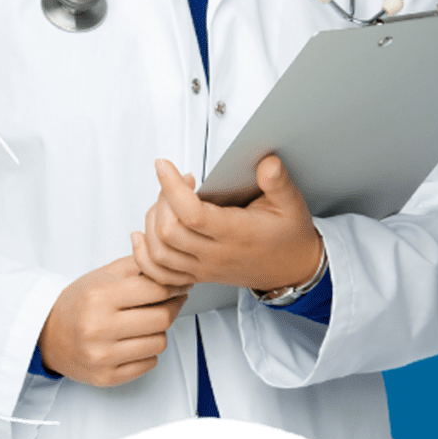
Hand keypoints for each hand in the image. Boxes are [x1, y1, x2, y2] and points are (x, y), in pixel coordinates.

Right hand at [37, 256, 190, 387]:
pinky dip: (149, 351)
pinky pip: (148, 364)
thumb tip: (166, 260)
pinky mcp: (107, 377)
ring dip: (160, 330)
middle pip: (161, 319)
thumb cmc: (79, 302)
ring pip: (158, 343)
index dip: (174, 286)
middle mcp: (100, 328)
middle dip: (173, 306)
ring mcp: (103, 356)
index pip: (154, 291)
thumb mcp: (103, 274)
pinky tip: (138, 339)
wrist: (48, 335)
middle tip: (173, 299)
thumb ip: (137, 264)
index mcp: (100, 297)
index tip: (180, 283)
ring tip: (150, 320)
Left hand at [131, 155, 322, 291]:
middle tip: (175, 181)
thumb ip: (278, 182)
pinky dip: (144, 256)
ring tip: (165, 201)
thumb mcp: (291, 204)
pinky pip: (160, 274)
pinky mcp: (198, 275)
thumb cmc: (289, 237)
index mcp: (236, 234)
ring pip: (159, 253)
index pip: (192, 214)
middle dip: (162, 199)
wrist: (293, 270)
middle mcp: (216, 254)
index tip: (164, 166)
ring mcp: (204, 268)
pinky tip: (144, 236)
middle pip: (169, 233)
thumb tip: (266, 163)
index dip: (171, 188)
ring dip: (151, 223)